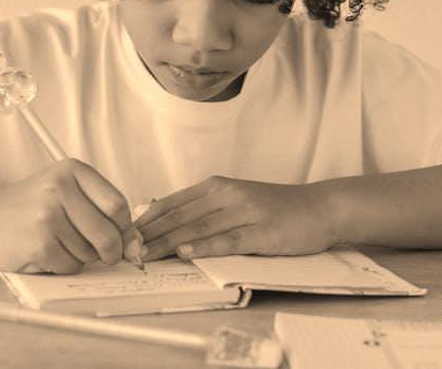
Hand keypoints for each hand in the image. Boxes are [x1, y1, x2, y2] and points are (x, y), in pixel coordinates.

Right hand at [0, 159, 139, 273]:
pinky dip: (65, 266)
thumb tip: (136, 248)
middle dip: (111, 252)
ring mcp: (47, 216)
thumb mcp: (65, 192)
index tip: (122, 239)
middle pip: (109, 233)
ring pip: (90, 253)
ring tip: (59, 243)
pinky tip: (47, 253)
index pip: (118, 205)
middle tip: (101, 254)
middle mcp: (60, 188)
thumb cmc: (31, 207)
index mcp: (72, 170)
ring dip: (82, 257)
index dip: (126, 229)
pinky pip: (71, 266)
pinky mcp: (38, 243)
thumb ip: (101, 212)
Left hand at [136, 176, 338, 259]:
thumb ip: (203, 209)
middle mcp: (226, 195)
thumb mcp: (234, 200)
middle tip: (126, 250)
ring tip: (145, 255)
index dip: (146, 220)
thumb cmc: (273, 208)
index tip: (123, 234)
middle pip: (180, 216)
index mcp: (216, 186)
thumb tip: (163, 220)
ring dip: (169, 243)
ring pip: (199, 228)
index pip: (172, 203)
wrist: (319, 207)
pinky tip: (187, 253)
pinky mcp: (262, 231)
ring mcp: (244, 212)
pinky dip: (205, 247)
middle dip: (150, 235)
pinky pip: (229, 240)